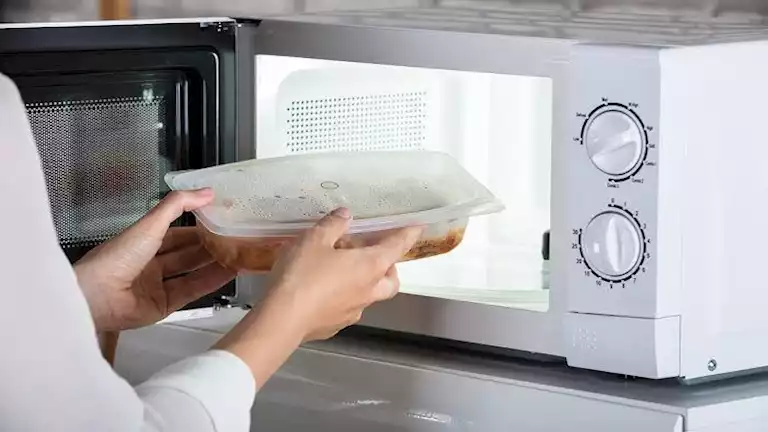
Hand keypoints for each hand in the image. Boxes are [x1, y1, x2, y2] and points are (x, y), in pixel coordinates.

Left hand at [75, 190, 235, 331]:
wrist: (97, 295)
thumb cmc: (117, 256)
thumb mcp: (151, 223)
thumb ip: (178, 204)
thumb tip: (206, 192)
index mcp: (143, 242)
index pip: (178, 233)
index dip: (200, 227)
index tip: (222, 220)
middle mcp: (150, 263)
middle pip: (187, 254)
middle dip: (210, 247)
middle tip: (235, 239)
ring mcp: (157, 286)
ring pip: (192, 272)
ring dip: (214, 264)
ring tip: (238, 255)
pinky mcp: (163, 306)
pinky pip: (191, 291)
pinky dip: (210, 282)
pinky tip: (228, 273)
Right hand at [215, 208, 422, 384]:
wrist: (282, 320)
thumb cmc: (302, 275)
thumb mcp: (314, 240)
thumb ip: (333, 225)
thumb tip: (346, 216)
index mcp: (370, 266)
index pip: (397, 247)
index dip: (408, 235)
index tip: (417, 227)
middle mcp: (369, 291)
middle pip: (391, 280)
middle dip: (389, 267)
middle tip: (373, 254)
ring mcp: (354, 311)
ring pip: (370, 296)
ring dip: (365, 282)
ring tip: (342, 270)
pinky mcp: (336, 325)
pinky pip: (348, 307)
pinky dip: (344, 296)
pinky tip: (323, 291)